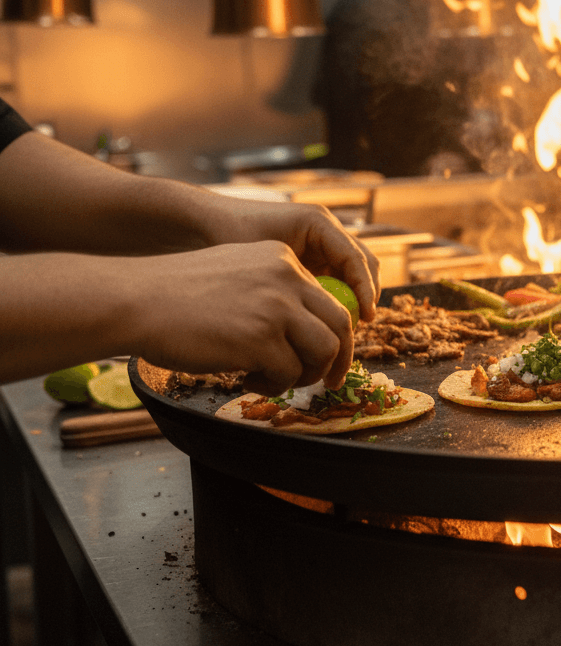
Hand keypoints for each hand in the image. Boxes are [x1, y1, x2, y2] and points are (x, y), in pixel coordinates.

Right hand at [127, 242, 354, 394]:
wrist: (135, 300)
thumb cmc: (175, 295)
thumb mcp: (236, 274)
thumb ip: (272, 292)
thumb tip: (300, 331)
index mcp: (282, 260)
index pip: (329, 299)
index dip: (333, 333)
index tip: (330, 356)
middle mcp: (287, 278)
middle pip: (340, 324)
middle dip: (338, 359)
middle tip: (329, 382)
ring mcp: (277, 308)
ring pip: (323, 351)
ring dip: (305, 374)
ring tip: (275, 379)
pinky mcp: (261, 339)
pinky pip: (288, 373)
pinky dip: (273, 385)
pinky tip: (246, 378)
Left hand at [201, 197, 379, 321]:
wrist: (203, 224)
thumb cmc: (227, 236)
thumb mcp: (262, 259)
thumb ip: (291, 280)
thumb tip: (324, 314)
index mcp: (318, 222)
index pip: (356, 258)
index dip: (365, 289)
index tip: (365, 318)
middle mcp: (325, 231)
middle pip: (364, 264)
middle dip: (366, 296)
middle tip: (356, 328)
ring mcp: (320, 244)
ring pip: (353, 275)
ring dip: (352, 301)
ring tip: (341, 330)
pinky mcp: (312, 257)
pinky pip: (335, 280)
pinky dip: (334, 301)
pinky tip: (320, 323)